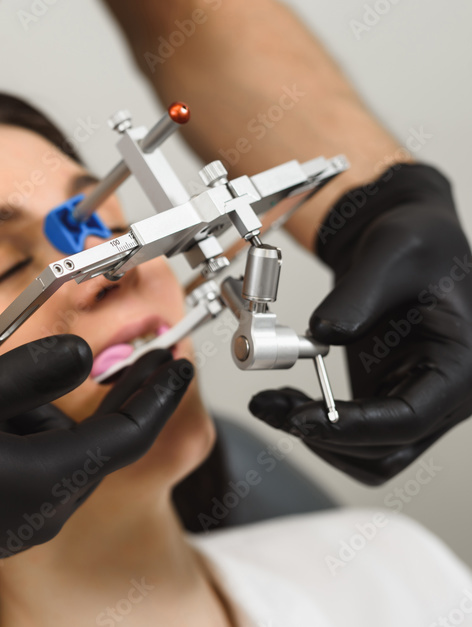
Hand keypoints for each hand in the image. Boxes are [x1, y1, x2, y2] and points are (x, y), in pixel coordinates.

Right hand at [0, 335, 191, 568]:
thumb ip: (30, 373)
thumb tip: (85, 352)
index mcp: (46, 483)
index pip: (128, 437)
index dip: (159, 396)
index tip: (178, 362)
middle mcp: (40, 510)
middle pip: (85, 441)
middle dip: (71, 396)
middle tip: (48, 360)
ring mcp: (14, 521)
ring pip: (48, 450)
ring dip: (26, 414)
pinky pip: (21, 467)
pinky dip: (9, 437)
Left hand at [249, 164, 471, 484]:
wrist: (408, 236)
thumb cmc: (417, 240)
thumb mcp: (390, 251)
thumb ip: (357, 295)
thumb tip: (323, 333)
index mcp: (463, 364)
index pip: (409, 419)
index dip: (352, 426)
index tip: (301, 417)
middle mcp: (446, 394)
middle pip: (387, 450)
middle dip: (325, 437)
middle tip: (272, 408)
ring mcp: (418, 401)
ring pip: (371, 457)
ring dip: (318, 440)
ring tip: (272, 404)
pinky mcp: (389, 399)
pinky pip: (355, 438)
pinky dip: (318, 430)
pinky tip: (286, 401)